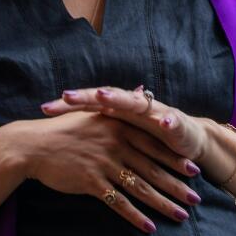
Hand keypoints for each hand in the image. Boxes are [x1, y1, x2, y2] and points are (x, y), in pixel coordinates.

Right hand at [10, 111, 201, 233]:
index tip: (193, 171)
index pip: (154, 145)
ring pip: (141, 187)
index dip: (175, 160)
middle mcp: (116, 143)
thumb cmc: (64, 130)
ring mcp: (105, 163)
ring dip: (163, 203)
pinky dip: (136, 216)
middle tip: (196, 199)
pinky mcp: (92, 181)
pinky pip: (119, 202)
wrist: (33, 145)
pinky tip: (149, 227)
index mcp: (119, 126)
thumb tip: (141, 89)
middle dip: (177, 185)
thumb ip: (122, 107)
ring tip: (181, 216)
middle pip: (153, 168)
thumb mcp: (95, 113)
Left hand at [41, 85, 209, 161]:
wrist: (189, 139)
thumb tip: (66, 130)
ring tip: (105, 98)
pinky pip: (171, 121)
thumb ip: (100, 128)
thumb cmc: (151, 136)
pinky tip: (162, 122)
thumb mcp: (123, 133)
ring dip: (121, 99)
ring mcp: (156, 112)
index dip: (69, 105)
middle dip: (88, 97)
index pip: (90, 103)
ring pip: (136, 103)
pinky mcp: (177, 123)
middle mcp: (135, 106)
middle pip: (107, 98)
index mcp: (120, 110)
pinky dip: (167, 121)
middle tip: (68, 96)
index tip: (45, 108)